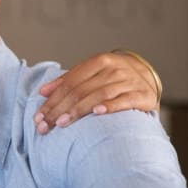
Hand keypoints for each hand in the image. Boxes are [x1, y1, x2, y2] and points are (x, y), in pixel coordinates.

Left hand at [34, 51, 160, 133]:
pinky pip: (125, 101)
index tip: (39, 116)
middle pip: (81, 90)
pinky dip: (110, 106)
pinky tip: (97, 113)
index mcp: (99, 61)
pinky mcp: (144, 95)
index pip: (70, 82)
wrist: (149, 77)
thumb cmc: (113, 79)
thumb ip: (68, 82)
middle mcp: (115, 69)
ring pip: (99, 95)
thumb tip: (42, 92)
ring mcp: (130, 81)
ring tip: (62, 123)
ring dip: (78, 110)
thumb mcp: (92, 75)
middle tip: (45, 125)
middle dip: (59, 109)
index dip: (52, 100)